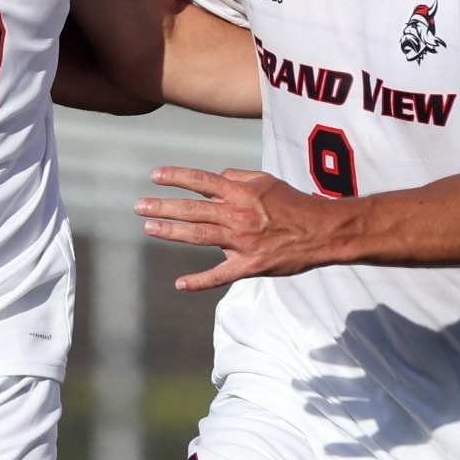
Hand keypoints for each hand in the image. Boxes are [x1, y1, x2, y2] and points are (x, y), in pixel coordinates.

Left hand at [135, 166, 338, 291]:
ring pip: (198, 235)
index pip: (202, 181)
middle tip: (138, 206)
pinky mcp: (249, 264)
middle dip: (163, 206)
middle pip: (193, 209)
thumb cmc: (294, 204)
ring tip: (149, 228)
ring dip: (171, 232)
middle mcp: (237, 215)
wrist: (321, 232)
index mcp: (241, 193)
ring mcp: (241, 241)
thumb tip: (217, 177)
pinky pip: (220, 274)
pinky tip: (179, 284)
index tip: (154, 176)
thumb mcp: (268, 181)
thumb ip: (239, 177)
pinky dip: (199, 281)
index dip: (177, 177)